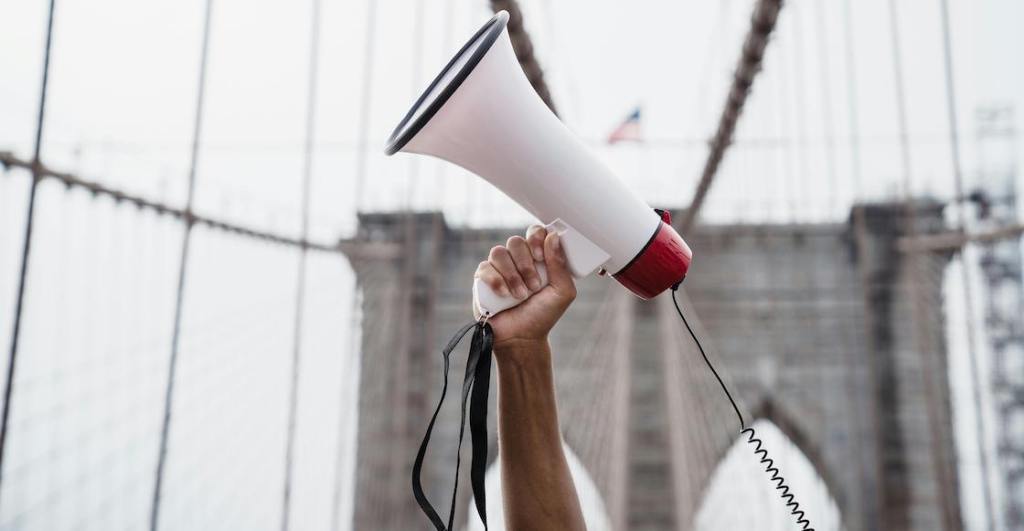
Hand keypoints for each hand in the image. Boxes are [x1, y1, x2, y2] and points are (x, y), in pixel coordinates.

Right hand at [473, 225, 576, 349]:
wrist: (522, 338)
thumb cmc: (543, 315)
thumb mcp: (562, 292)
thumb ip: (560, 264)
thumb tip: (553, 236)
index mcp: (537, 258)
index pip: (534, 232)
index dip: (536, 238)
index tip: (541, 257)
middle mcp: (517, 259)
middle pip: (515, 241)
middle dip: (526, 264)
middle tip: (534, 286)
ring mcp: (498, 268)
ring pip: (498, 252)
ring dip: (512, 275)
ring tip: (521, 295)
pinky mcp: (482, 279)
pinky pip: (485, 268)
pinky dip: (496, 281)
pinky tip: (504, 296)